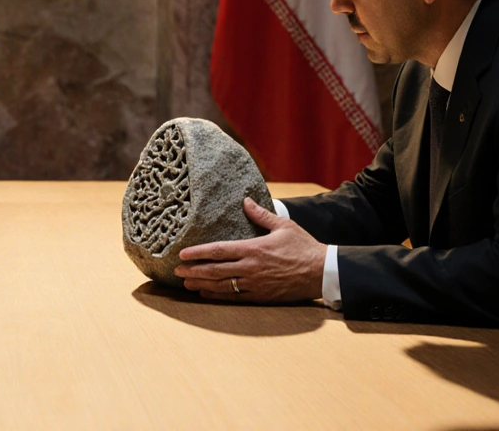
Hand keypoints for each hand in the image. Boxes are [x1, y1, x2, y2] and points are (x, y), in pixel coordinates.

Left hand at [173, 197, 326, 302]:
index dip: (198, 253)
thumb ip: (261, 215)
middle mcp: (250, 268)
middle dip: (193, 270)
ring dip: (201, 285)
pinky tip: (206, 294)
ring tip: (186, 283)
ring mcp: (255, 284)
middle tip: (177, 270)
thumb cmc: (303, 247)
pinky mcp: (261, 296)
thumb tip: (245, 201)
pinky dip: (218, 296)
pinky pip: (234, 297)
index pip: (218, 251)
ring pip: (221, 286)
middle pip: (214, 271)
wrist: (321, 272)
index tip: (182, 254)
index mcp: (253, 249)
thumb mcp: (283, 226)